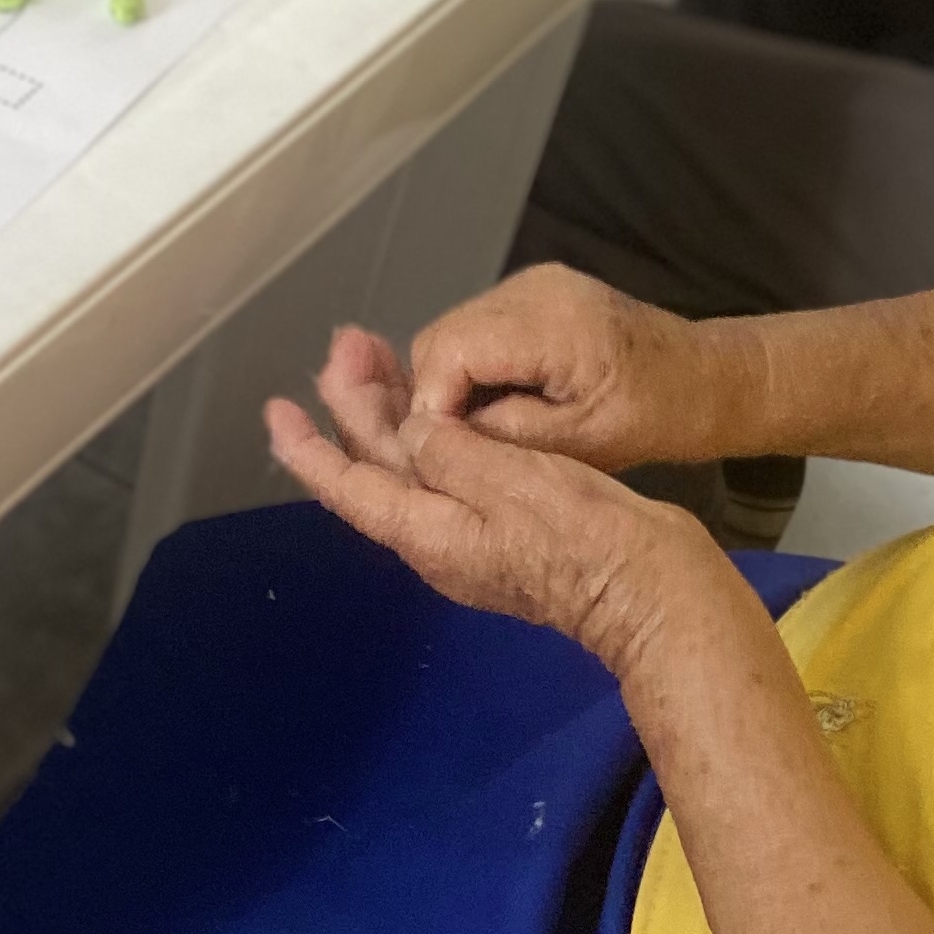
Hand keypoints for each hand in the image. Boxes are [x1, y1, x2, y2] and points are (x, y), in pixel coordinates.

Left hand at [265, 325, 712, 675]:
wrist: (655, 591)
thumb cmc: (584, 539)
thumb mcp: (509, 483)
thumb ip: (449, 452)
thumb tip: (411, 431)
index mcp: (429, 535)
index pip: (350, 487)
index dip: (310, 448)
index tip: (277, 408)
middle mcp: (441, 539)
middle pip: (382, 468)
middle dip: (359, 404)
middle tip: (351, 342)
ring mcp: (476, 535)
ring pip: (415, 465)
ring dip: (395, 410)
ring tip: (381, 354)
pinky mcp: (512, 526)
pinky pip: (451, 470)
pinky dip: (434, 428)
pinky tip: (442, 403)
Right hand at [403, 268, 730, 470]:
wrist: (702, 377)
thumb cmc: (654, 416)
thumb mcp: (577, 444)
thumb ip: (500, 433)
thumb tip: (430, 436)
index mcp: (552, 323)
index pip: (448, 351)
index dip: (431, 404)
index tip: (436, 452)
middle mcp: (534, 287)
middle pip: (440, 337)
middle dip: (436, 395)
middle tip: (453, 447)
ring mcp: (532, 281)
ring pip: (451, 331)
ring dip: (452, 382)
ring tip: (477, 429)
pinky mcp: (533, 289)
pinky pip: (477, 326)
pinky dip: (474, 365)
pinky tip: (497, 401)